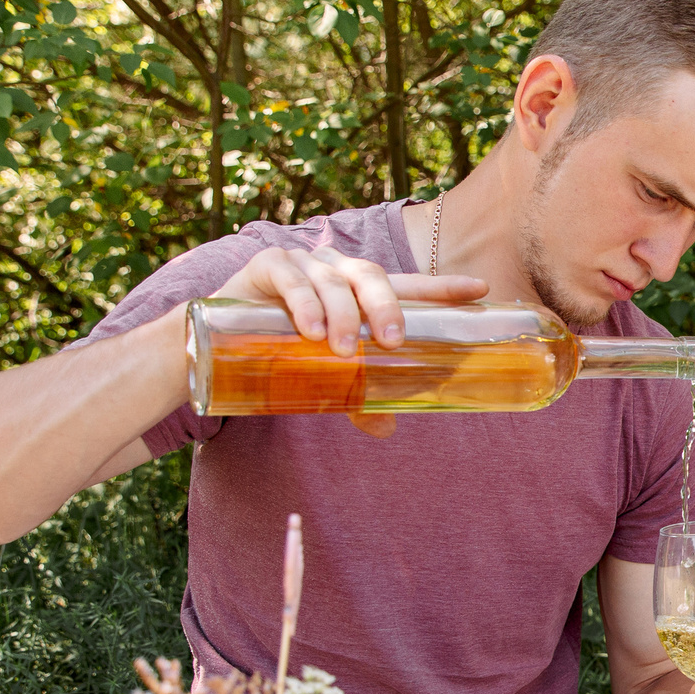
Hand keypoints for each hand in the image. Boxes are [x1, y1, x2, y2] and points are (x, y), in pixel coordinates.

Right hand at [215, 242, 485, 434]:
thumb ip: (354, 397)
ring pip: (333, 280)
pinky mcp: (266, 266)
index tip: (481, 291)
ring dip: (343, 313)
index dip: (443, 286)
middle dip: (388, 306)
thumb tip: (387, 429)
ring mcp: (302, 264)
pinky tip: (309, 329)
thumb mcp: (323, 375)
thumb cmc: (283, 350)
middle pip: (373, 276)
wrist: (213, 339)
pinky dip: (303, 302)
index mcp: (360, 292)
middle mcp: (336, 271)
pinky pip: (290, 278)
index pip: (409, 285)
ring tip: (342, 348)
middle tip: (393, 342)